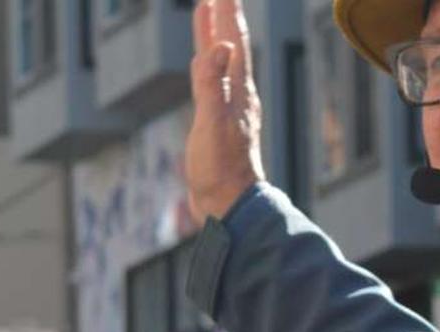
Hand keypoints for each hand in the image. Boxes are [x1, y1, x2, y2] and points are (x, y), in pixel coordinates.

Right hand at [186, 0, 266, 222]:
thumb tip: (220, 46)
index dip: (226, 13)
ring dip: (214, 32)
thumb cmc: (220, 169)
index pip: (233, 41)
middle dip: (222, 14)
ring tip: (206, 9)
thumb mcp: (212, 123)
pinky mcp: (217, 118)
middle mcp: (236, 93)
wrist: (228, 204)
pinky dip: (207, 60)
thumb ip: (212, 84)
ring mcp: (227, 105)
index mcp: (236, 90)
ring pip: (220, 58)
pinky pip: (211, 78)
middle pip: (230, 43)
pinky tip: (203, 59)